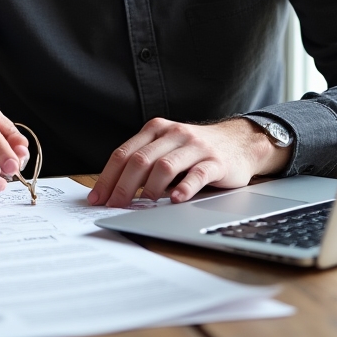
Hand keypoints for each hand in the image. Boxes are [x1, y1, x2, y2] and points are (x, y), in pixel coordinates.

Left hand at [87, 117, 291, 207]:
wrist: (239, 142)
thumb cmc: (195, 150)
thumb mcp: (167, 148)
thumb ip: (145, 161)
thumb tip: (115, 191)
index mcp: (155, 130)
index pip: (123, 154)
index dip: (108, 177)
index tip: (97, 198)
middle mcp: (173, 134)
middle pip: (140, 160)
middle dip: (123, 186)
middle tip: (114, 206)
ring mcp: (195, 146)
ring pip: (164, 166)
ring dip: (150, 187)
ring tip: (142, 204)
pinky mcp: (215, 161)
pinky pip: (197, 174)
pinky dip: (184, 187)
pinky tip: (175, 199)